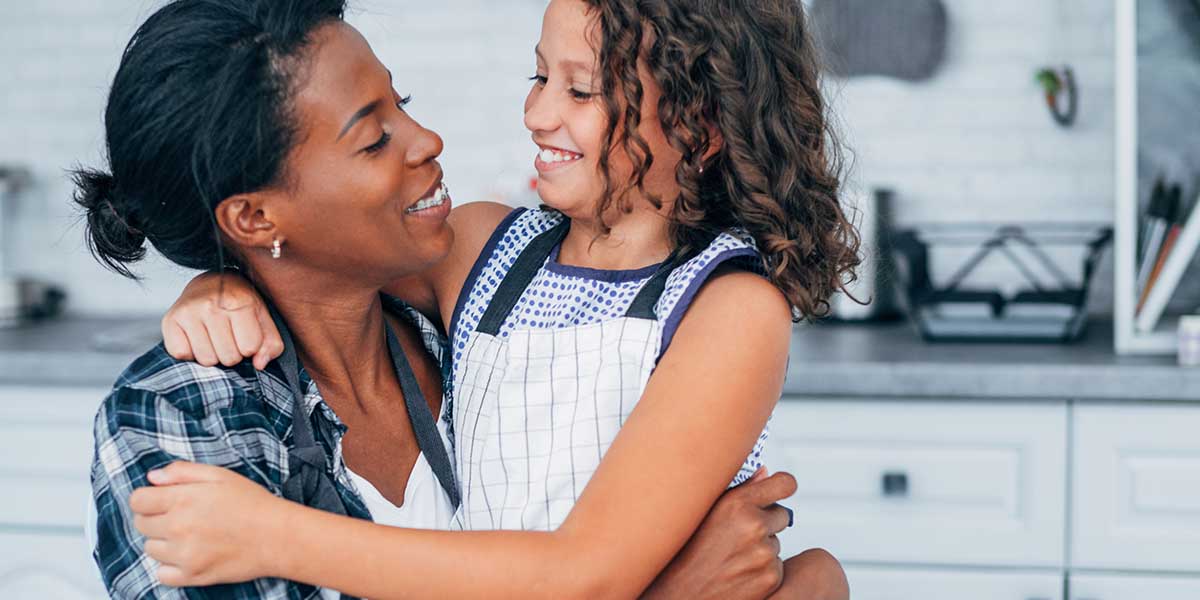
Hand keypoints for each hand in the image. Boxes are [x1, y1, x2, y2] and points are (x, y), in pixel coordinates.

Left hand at [130, 461, 285, 586]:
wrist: (278, 537)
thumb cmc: (252, 503)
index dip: (147, 498)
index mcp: (183, 499)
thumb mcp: (220, 475)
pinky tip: (189, 555)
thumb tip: (153, 477)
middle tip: (180, 516)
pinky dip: (170, 567)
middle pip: (141, 525)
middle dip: (155, 518)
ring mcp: (183, 554)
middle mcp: (178, 527)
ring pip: (150, 549)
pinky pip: (161, 574)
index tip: (159, 500)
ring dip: (164, 542)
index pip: (137, 501)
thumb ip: (183, 471)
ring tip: (190, 535)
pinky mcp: (192, 576)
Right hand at [161, 272, 282, 369]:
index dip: (249, 347)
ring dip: (212, 354)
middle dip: (232, 353)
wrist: (209, 284)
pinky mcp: (170, 320)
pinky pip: (181, 354)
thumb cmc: (239, 303)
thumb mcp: (263, 317)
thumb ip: (271, 343)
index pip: (249, 348)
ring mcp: (188, 312)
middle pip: (228, 358)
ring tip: (212, 336)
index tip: (244, 334)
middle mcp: (211, 305)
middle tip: (228, 336)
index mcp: (239, 302)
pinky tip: (196, 337)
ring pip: (206, 360)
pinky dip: (190, 352)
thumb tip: (260, 364)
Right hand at [643, 469, 796, 599]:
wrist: (679, 593)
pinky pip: (776, 567)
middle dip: (766, 523)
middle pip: (781, 515)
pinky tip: (737, 572)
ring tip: (731, 556)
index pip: (784, 483)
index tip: (779, 491)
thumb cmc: (686, 549)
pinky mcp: (770, 577)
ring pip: (776, 543)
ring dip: (761, 548)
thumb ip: (739, 490)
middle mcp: (753, 525)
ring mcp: (764, 553)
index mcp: (737, 503)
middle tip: (738, 535)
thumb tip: (765, 473)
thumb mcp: (707, 511)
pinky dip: (762, 570)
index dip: (783, 487)